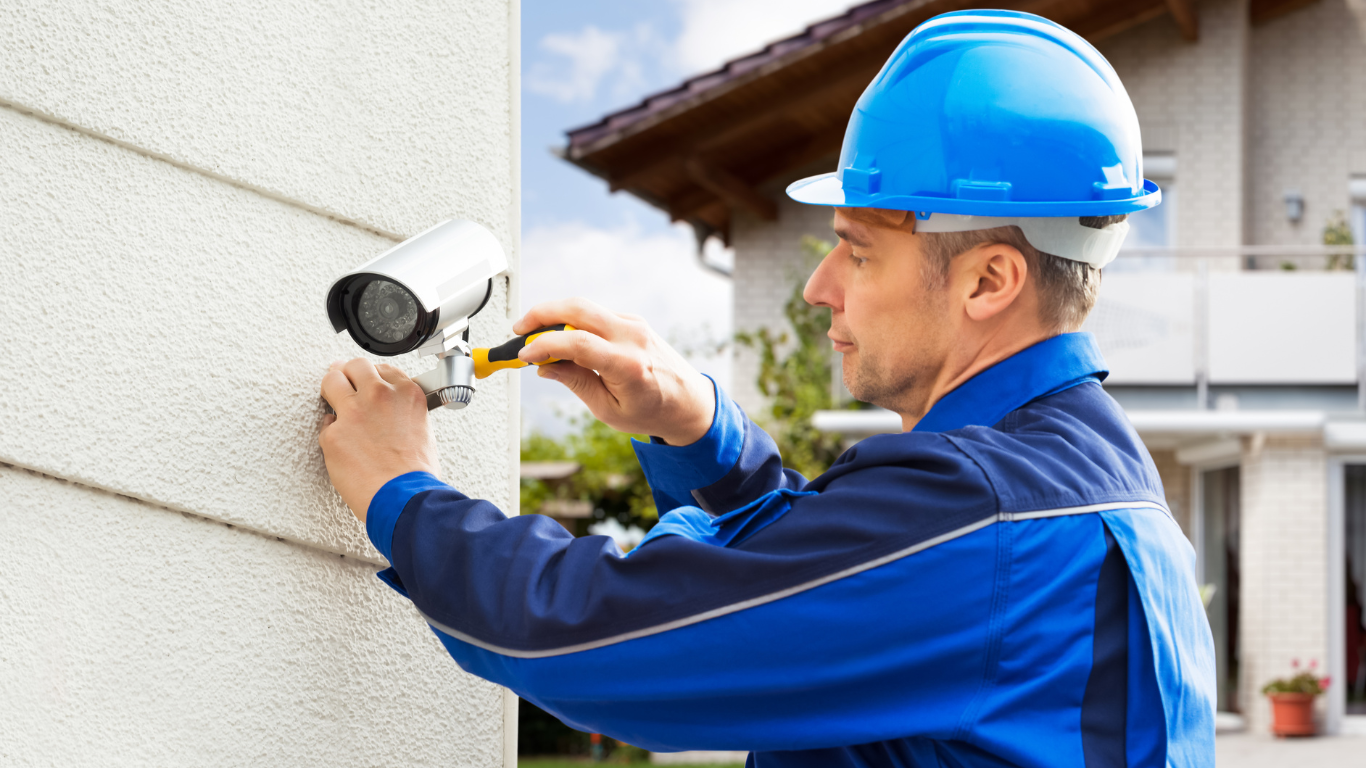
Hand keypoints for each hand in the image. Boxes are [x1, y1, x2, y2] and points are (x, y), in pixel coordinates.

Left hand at [318, 359, 440, 521]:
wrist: (404, 498)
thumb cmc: (417, 474)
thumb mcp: (423, 429)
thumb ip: (403, 412)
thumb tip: (389, 413)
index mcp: (406, 394)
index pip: (383, 368)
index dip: (373, 375)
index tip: (368, 382)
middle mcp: (380, 396)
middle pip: (355, 366)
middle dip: (348, 373)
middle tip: (344, 381)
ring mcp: (354, 412)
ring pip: (331, 380)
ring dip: (331, 387)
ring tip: (330, 395)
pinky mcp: (333, 434)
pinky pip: (325, 424)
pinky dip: (331, 432)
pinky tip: (340, 442)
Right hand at [515, 298, 714, 445]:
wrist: (689, 402)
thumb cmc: (653, 411)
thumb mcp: (608, 409)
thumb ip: (575, 382)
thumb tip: (545, 366)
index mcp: (627, 365)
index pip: (577, 343)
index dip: (544, 344)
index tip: (525, 353)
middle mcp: (632, 337)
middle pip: (578, 308)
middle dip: (542, 313)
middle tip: (520, 328)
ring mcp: (634, 325)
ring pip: (585, 307)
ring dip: (555, 315)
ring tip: (535, 334)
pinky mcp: (633, 321)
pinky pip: (596, 314)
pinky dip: (573, 320)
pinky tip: (561, 337)